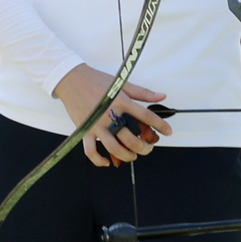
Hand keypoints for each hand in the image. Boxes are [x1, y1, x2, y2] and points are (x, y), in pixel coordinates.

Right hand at [53, 64, 172, 166]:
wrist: (72, 79)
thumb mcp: (122, 83)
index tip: (168, 132)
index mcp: (121, 101)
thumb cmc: (97, 80)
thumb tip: (162, 96)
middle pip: (131, 138)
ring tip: (133, 155)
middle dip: (144, 147)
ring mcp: (96, 125)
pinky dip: (99, 160)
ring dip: (127, 155)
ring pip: (114, 148)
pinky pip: (91, 151)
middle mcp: (110, 115)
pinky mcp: (85, 130)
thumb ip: (143, 92)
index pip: (146, 116)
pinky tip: (107, 162)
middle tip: (148, 148)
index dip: (160, 125)